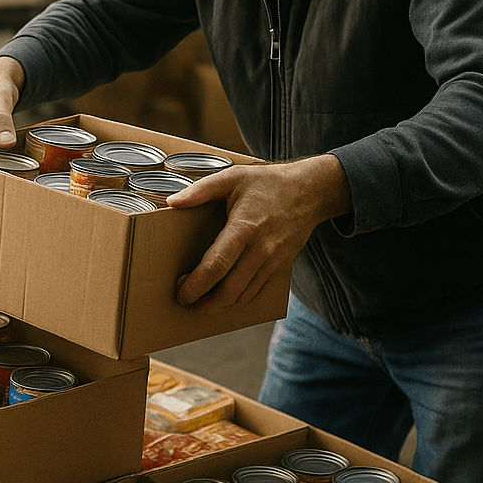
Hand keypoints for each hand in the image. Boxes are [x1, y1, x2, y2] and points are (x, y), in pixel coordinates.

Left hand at [166, 154, 350, 313]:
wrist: (310, 191)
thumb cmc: (268, 182)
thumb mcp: (233, 177)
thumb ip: (201, 189)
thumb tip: (172, 202)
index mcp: (243, 228)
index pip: (216, 266)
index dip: (195, 285)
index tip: (180, 291)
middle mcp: (260, 250)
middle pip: (228, 291)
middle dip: (204, 304)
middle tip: (186, 302)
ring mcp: (272, 261)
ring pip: (242, 297)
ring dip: (219, 305)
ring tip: (200, 301)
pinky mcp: (279, 267)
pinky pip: (256, 291)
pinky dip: (237, 298)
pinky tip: (223, 294)